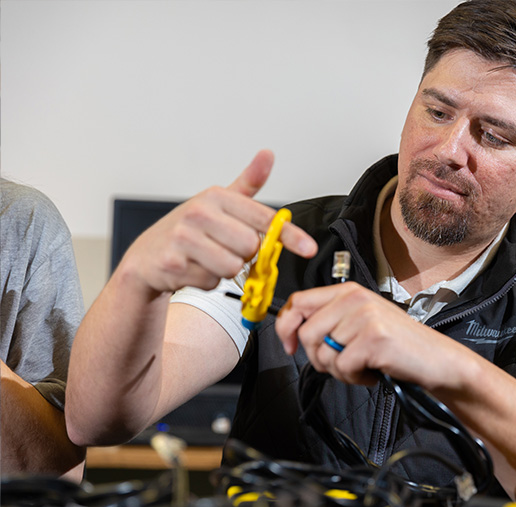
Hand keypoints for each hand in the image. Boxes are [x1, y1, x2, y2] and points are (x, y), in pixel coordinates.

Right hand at [120, 150, 317, 293]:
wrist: (147, 256)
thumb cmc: (188, 229)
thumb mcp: (218, 202)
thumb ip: (248, 183)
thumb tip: (267, 155)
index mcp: (215, 196)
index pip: (264, 218)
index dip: (290, 236)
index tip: (308, 247)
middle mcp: (198, 213)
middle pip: (250, 246)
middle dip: (244, 254)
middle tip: (226, 248)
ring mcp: (184, 239)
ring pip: (232, 267)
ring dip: (225, 270)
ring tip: (208, 259)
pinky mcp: (173, 264)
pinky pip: (211, 282)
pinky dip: (207, 282)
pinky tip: (193, 269)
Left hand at [275, 283, 470, 389]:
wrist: (438, 360)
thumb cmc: (400, 346)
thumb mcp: (362, 322)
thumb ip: (331, 320)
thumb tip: (294, 333)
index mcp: (349, 291)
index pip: (298, 301)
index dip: (286, 327)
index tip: (290, 346)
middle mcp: (355, 298)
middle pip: (307, 333)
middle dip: (319, 358)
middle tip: (344, 363)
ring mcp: (365, 317)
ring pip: (324, 354)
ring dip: (341, 370)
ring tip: (364, 366)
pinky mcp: (373, 338)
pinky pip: (343, 367)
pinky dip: (356, 378)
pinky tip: (373, 372)